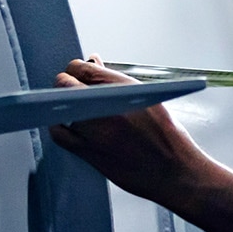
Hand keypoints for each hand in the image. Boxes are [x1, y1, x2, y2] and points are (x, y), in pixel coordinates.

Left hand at [50, 57, 212, 206]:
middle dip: (66, 84)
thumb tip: (93, 62)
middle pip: (65, 85)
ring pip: (60, 108)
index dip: (76, 69)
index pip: (81, 68)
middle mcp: (107, 107)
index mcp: (123, 89)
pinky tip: (67, 125)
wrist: (173, 170)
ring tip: (74, 108)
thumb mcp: (146, 97)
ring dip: (63, 105)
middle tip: (72, 88)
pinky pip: (60, 134)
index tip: (78, 75)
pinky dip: (58, 126)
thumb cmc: (165, 135)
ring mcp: (95, 130)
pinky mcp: (89, 152)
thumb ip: (113, 80)